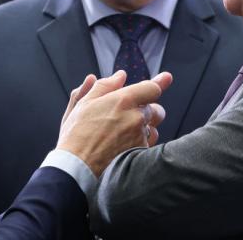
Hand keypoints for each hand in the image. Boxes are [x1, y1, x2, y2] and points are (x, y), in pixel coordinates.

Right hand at [57, 70, 172, 176]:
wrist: (77, 166)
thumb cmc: (76, 134)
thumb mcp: (84, 103)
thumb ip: (104, 85)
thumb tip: (120, 76)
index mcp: (123, 100)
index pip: (152, 88)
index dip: (159, 83)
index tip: (166, 78)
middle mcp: (136, 117)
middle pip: (157, 109)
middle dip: (148, 109)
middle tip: (132, 113)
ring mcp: (140, 136)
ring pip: (153, 128)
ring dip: (145, 127)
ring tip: (124, 133)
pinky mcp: (140, 153)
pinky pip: (148, 144)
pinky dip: (140, 143)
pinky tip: (123, 146)